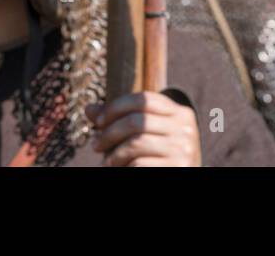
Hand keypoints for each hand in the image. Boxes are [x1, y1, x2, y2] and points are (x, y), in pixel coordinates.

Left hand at [86, 92, 200, 166]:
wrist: (182, 175)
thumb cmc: (159, 156)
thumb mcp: (146, 134)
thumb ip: (121, 120)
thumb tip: (89, 109)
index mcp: (180, 113)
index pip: (144, 99)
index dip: (116, 107)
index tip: (98, 121)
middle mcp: (185, 128)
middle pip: (137, 121)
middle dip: (110, 133)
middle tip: (96, 145)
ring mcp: (183, 149)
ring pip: (137, 143)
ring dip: (114, 154)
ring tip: (107, 162)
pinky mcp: (177, 167)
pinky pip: (140, 164)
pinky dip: (124, 167)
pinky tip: (120, 169)